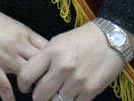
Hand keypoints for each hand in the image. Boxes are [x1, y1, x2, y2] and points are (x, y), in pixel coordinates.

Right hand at [0, 0, 47, 100]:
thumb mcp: (9, 23)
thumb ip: (22, 37)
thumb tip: (33, 51)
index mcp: (24, 32)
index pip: (48, 50)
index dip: (54, 63)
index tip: (56, 74)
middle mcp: (18, 43)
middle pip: (43, 65)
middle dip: (47, 78)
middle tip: (48, 89)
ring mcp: (4, 54)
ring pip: (28, 76)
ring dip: (31, 89)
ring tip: (33, 97)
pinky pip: (4, 87)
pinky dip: (10, 99)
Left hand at [17, 21, 133, 100]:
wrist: (111, 39)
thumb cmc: (81, 39)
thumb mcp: (58, 42)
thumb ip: (44, 59)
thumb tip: (32, 79)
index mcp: (52, 51)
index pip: (26, 75)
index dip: (23, 85)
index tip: (27, 87)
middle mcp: (63, 67)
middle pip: (39, 97)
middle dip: (39, 96)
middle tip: (44, 92)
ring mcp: (77, 81)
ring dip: (55, 100)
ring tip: (58, 92)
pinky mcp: (90, 91)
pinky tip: (71, 94)